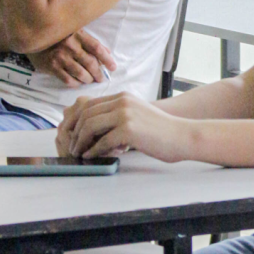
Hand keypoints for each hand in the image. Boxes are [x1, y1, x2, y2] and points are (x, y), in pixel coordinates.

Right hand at [28, 30, 115, 86]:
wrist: (34, 38)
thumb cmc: (58, 36)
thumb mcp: (75, 33)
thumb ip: (90, 42)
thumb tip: (107, 53)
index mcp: (78, 35)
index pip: (97, 48)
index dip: (107, 59)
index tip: (113, 68)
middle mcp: (70, 45)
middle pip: (91, 63)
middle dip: (99, 73)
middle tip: (101, 78)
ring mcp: (60, 57)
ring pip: (81, 73)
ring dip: (88, 79)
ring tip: (90, 80)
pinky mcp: (52, 67)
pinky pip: (69, 80)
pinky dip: (76, 83)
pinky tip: (78, 82)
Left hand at [57, 93, 190, 161]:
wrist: (182, 136)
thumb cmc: (161, 130)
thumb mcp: (137, 115)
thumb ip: (118, 116)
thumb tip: (95, 130)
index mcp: (123, 97)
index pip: (90, 105)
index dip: (77, 120)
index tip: (72, 134)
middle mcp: (122, 102)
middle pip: (86, 114)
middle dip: (75, 132)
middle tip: (72, 146)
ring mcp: (125, 114)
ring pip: (90, 126)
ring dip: (80, 141)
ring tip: (78, 153)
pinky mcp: (129, 130)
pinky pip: (102, 141)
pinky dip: (93, 151)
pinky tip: (91, 157)